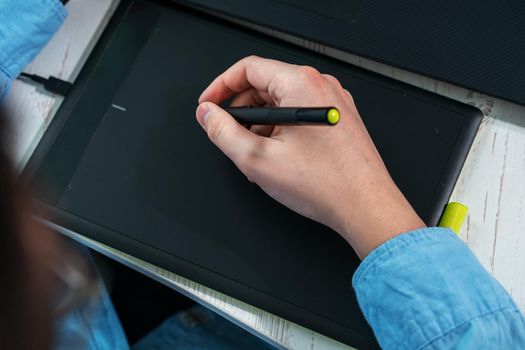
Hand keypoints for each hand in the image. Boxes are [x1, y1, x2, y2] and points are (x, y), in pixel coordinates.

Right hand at [196, 56, 424, 258]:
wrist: (365, 207)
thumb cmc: (327, 184)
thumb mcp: (258, 159)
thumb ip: (223, 132)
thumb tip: (208, 116)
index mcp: (301, 84)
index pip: (248, 68)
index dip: (220, 87)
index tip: (208, 105)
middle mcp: (320, 86)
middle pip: (265, 84)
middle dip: (241, 110)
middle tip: (228, 134)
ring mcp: (332, 103)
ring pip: (281, 102)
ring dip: (260, 124)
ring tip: (255, 154)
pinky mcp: (337, 119)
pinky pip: (298, 114)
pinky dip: (280, 130)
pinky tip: (275, 157)